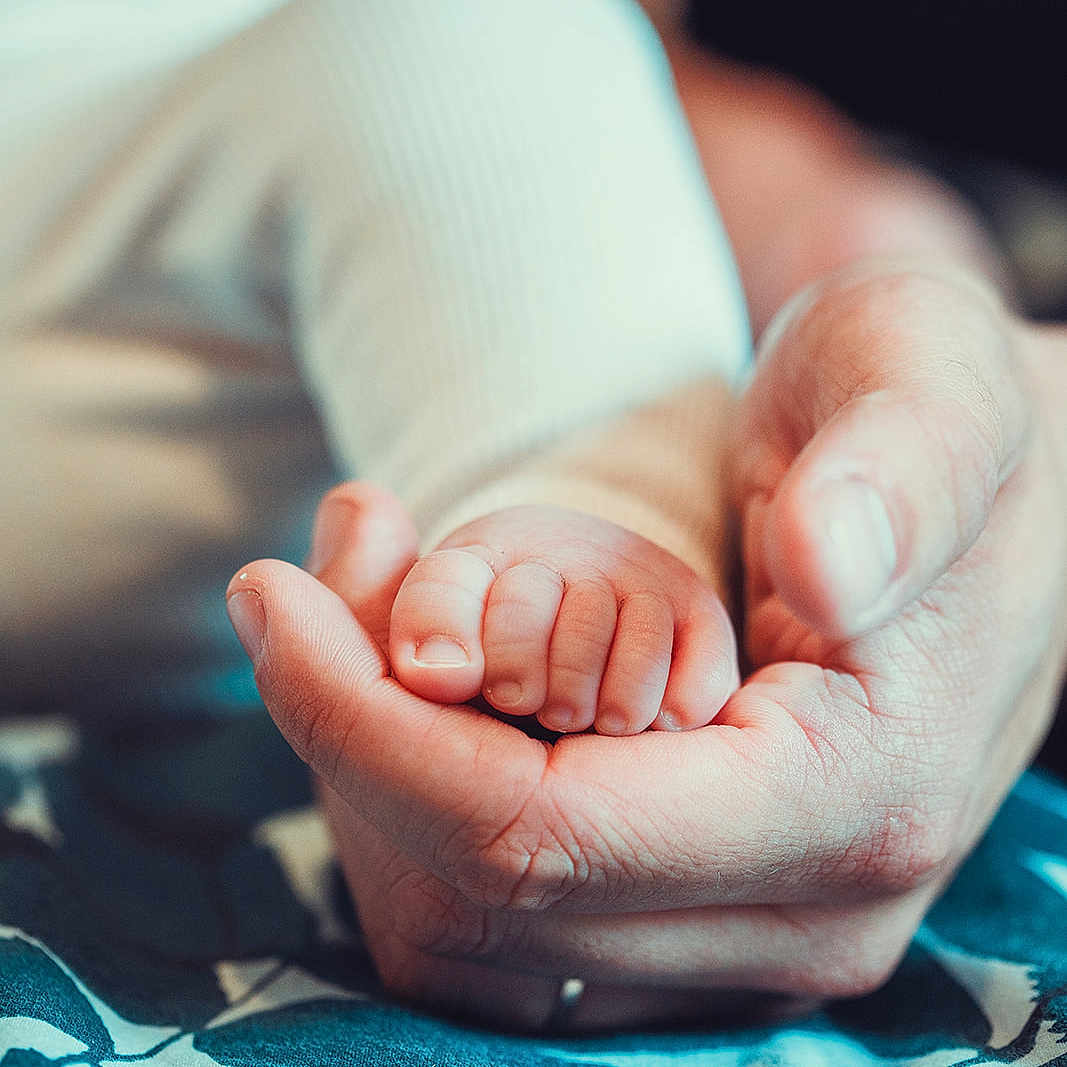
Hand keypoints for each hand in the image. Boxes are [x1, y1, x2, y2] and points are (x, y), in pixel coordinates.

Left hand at [227, 270, 1065, 1028]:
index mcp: (854, 793)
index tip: (274, 599)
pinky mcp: (700, 916)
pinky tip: (413, 689)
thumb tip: (824, 568)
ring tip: (353, 618)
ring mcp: (750, 932)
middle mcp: (808, 910)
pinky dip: (416, 810)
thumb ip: (900, 473)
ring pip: (471, 934)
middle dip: (353, 745)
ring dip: (371, 782)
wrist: (985, 501)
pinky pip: (500, 921)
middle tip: (307, 586)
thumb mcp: (930, 380)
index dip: (373, 729)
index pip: (547, 837)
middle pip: (485, 902)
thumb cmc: (941, 422)